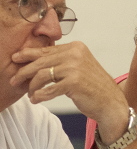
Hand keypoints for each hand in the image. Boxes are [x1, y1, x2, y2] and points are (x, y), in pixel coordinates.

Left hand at [10, 43, 128, 127]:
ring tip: (30, 94)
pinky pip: (48, 89)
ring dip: (32, 86)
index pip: (46, 50)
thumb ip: (60, 61)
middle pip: (41, 62)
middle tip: (14, 80)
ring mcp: (75, 67)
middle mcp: (76, 54)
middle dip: (24, 72)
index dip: (28, 55)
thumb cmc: (92, 86)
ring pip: (41, 75)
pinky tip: (37, 99)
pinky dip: (39, 96)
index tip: (15, 59)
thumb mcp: (78, 67)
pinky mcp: (74, 82)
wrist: (110, 102)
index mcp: (76, 47)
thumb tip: (32, 59)